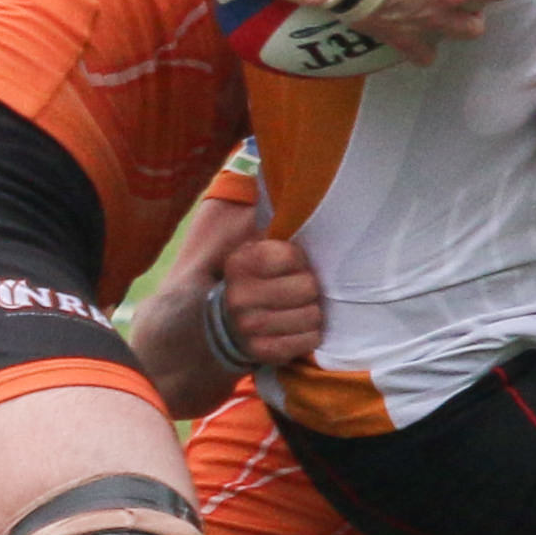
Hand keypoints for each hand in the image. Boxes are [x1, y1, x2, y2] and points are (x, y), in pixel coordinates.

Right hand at [219, 236, 323, 364]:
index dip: (300, 260)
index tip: (293, 265)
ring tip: (300, 309)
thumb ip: (271, 225)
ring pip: (312, 316)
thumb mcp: (252, 249)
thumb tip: (285, 182)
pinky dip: (309, 335)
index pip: (293, 255)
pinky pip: (307, 341)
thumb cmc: (253, 280)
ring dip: (312, 312)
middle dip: (309, 288)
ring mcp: (250, 327)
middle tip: (301, 289)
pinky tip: (297, 328)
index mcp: (240, 263)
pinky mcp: (263, 352)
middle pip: (308, 287)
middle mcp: (241, 295)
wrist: (223, 325)